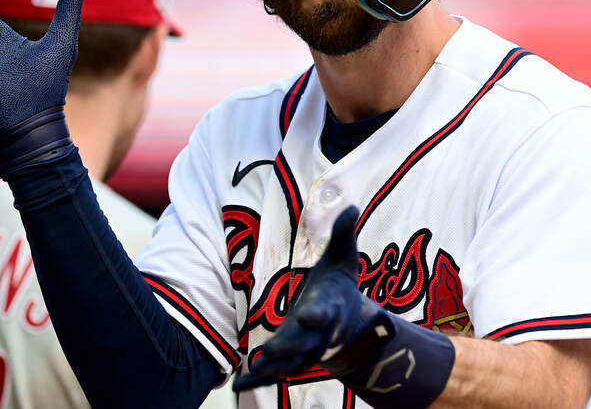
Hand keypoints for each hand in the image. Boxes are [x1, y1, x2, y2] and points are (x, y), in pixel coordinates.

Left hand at [234, 205, 386, 390]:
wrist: (350, 323)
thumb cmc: (340, 285)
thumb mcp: (344, 258)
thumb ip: (344, 234)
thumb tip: (353, 205)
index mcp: (330, 307)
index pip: (325, 312)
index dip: (318, 315)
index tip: (309, 316)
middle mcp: (319, 334)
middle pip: (306, 343)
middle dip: (290, 347)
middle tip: (271, 350)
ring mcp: (306, 349)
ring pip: (290, 363)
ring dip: (272, 369)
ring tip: (252, 372)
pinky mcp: (292, 358)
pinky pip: (276, 373)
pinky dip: (258, 380)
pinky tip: (237, 386)